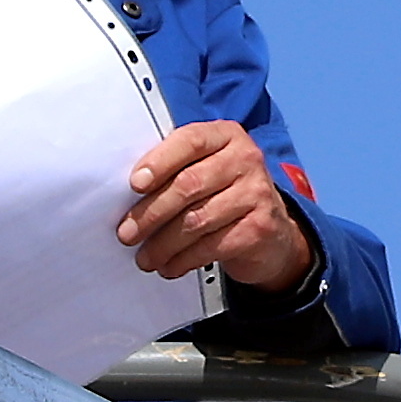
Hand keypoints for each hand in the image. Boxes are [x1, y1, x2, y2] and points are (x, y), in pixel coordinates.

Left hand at [117, 122, 317, 300]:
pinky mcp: (258, 228)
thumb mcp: (207, 169)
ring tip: (146, 256)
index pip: (190, 141)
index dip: (159, 162)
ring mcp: (256, 194)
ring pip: (196, 220)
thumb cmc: (226, 195)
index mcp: (226, 136)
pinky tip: (170, 265)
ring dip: (162, 243)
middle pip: (188, 184)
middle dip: (151, 213)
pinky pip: (210, 246)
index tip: (134, 184)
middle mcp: (246, 159)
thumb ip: (176, 169)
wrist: (273, 233)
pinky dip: (183, 260)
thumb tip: (127, 194)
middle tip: (127, 233)